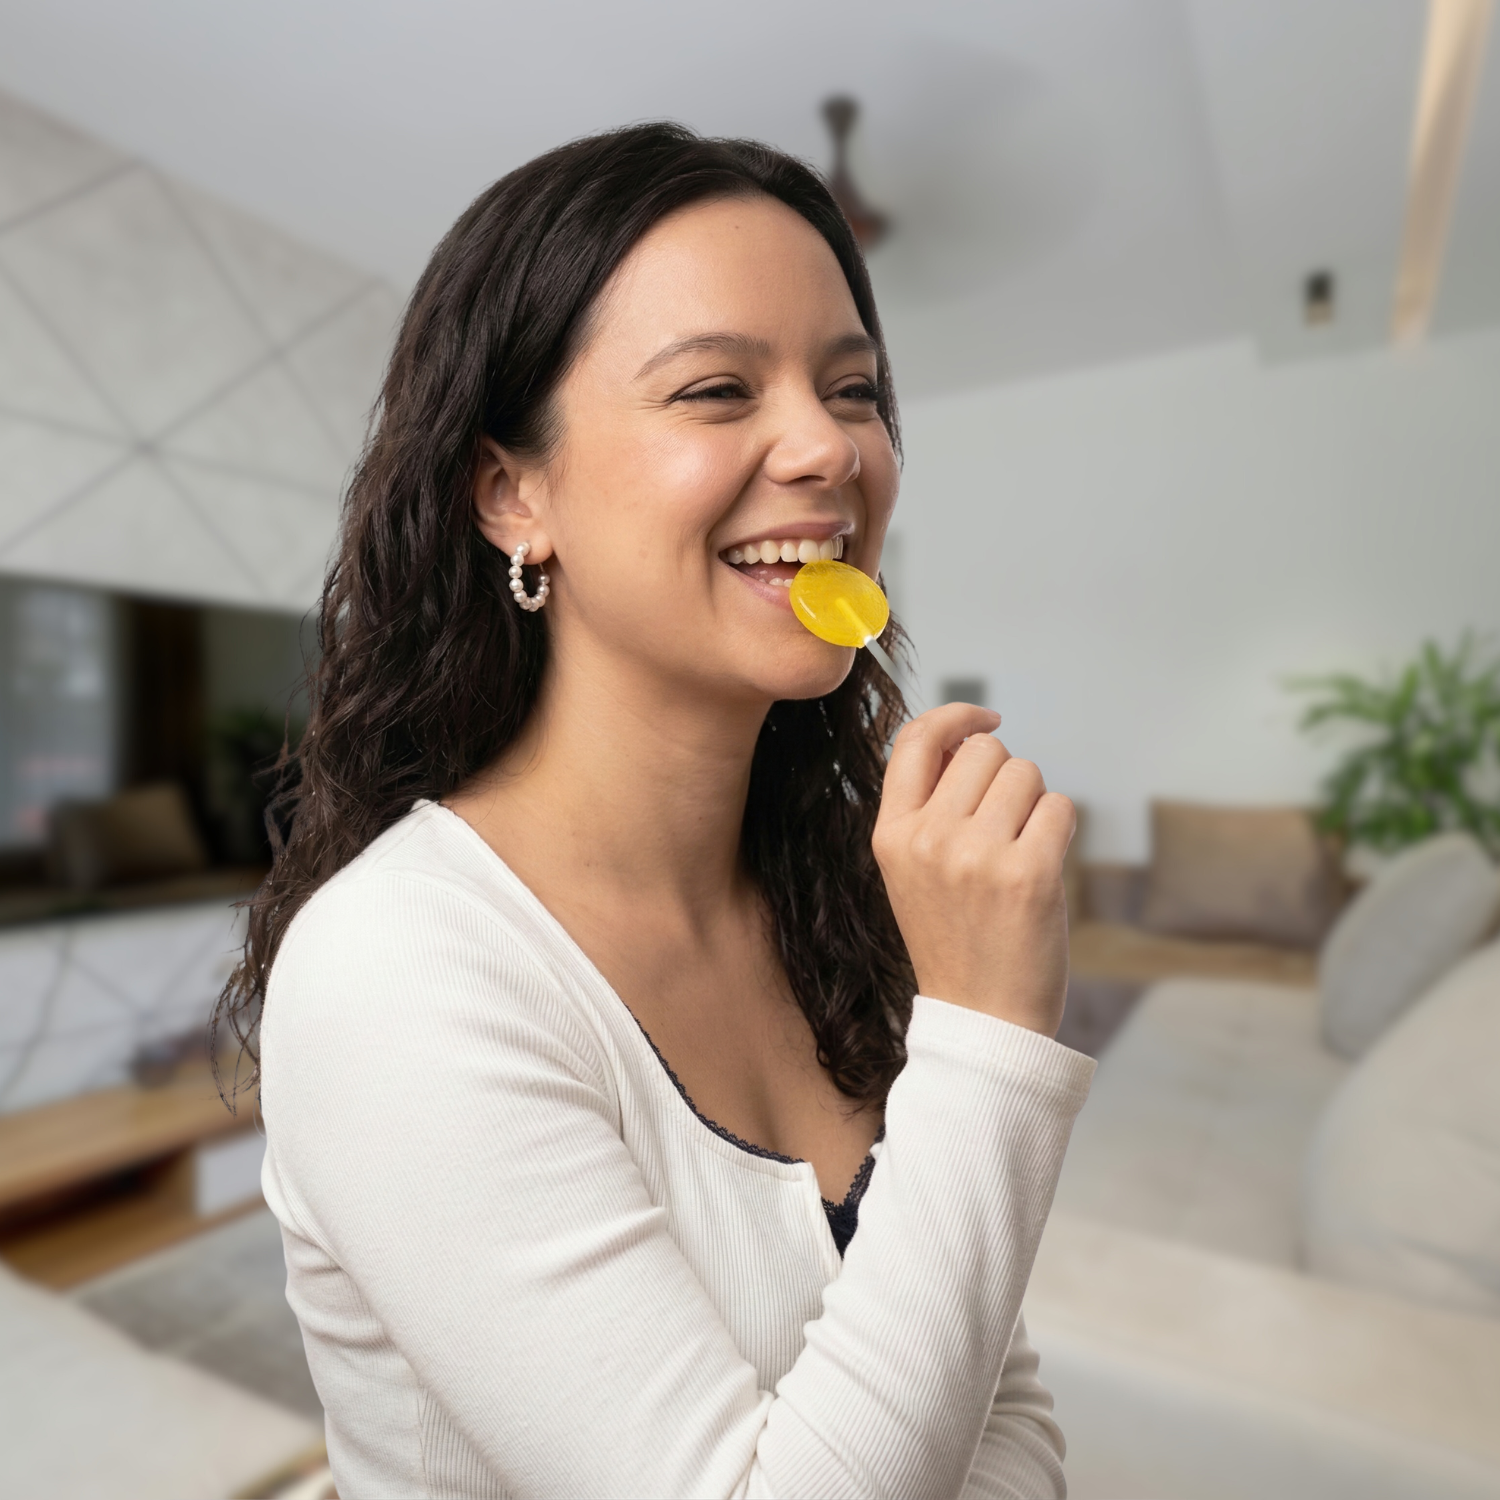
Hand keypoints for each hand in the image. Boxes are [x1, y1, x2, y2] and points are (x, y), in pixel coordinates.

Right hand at [873, 703, 1074, 1036]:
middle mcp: (928, 839)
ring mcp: (978, 856)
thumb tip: (970, 735)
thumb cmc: (956, 941)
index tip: (986, 717)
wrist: (982, 1021)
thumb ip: (929, 806)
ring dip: (1034, 804)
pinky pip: (1060, 807)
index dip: (956, 715)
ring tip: (1020, 854)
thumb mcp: (912, 872)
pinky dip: (1060, 829)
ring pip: (1027, 773)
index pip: (915, 740)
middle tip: (1004, 827)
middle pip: (985, 750)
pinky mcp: (1030, 874)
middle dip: (1005, 776)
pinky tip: (1042, 869)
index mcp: (891, 836)